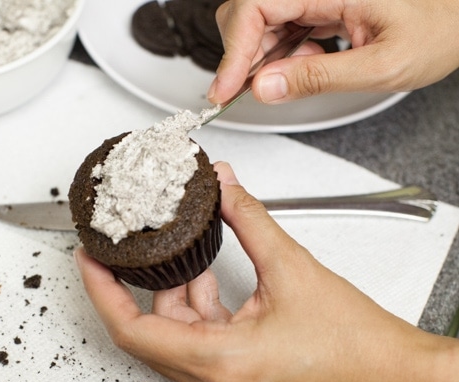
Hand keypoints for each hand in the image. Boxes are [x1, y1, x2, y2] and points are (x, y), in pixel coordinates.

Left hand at [75, 161, 458, 381]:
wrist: (392, 377)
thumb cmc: (355, 344)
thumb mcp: (293, 268)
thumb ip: (248, 219)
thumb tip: (223, 185)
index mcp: (221, 363)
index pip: (134, 330)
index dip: (101, 291)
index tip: (88, 259)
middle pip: (147, 332)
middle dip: (131, 287)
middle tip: (114, 250)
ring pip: (173, 334)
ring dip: (171, 292)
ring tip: (173, 251)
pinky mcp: (235, 379)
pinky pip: (196, 340)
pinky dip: (194, 306)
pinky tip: (203, 274)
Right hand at [208, 0, 458, 104]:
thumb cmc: (438, 31)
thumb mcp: (381, 66)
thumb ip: (318, 77)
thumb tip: (265, 88)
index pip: (256, 7)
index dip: (233, 50)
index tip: (224, 89)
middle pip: (249, 12)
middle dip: (244, 56)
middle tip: (250, 92)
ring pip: (261, 24)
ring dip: (263, 59)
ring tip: (295, 77)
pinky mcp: (317, 5)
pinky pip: (281, 28)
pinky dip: (281, 55)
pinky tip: (304, 65)